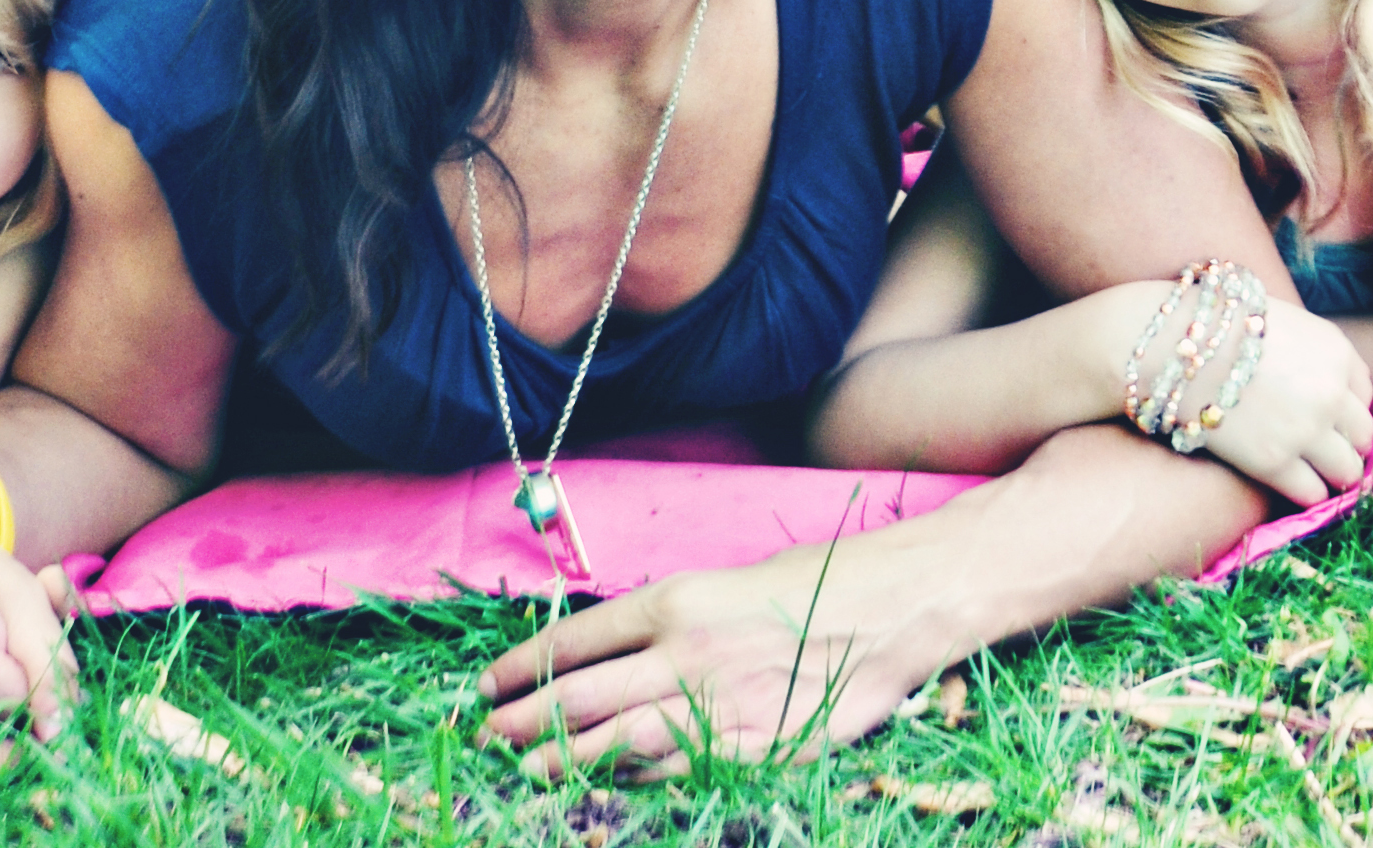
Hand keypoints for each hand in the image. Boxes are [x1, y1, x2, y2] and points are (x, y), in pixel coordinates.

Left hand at [481, 541, 927, 776]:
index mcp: (673, 602)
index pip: (575, 640)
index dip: (524, 666)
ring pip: (617, 742)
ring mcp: (716, 707)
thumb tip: (613, 655)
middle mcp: (684, 654)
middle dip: (526, 718)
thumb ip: (668, 624)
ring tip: (522, 769)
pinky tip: (602, 789)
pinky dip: (633, 782)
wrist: (886, 610)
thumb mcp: (723, 583)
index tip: (489, 683)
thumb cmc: (808, 583)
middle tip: (487, 736)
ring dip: (562, 759)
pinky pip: (676, 772)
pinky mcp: (752, 750)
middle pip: (583, 695)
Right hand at [1180, 296, 1372, 508]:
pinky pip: (1313, 495)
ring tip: (1301, 466)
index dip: (1342, 406)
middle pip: (1363, 437)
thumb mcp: (1282, 319)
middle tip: (1313, 444)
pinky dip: (1302, 491)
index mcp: (1335, 351)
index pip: (1364, 394)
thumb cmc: (1218, 324)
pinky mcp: (1275, 463)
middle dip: (1341, 442)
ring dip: (1328, 472)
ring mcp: (1305, 430)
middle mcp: (1330, 392)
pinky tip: (1282, 476)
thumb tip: (1337, 387)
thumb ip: (1316, 353)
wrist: (1168, 344)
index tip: (1320, 411)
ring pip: (1347, 472)